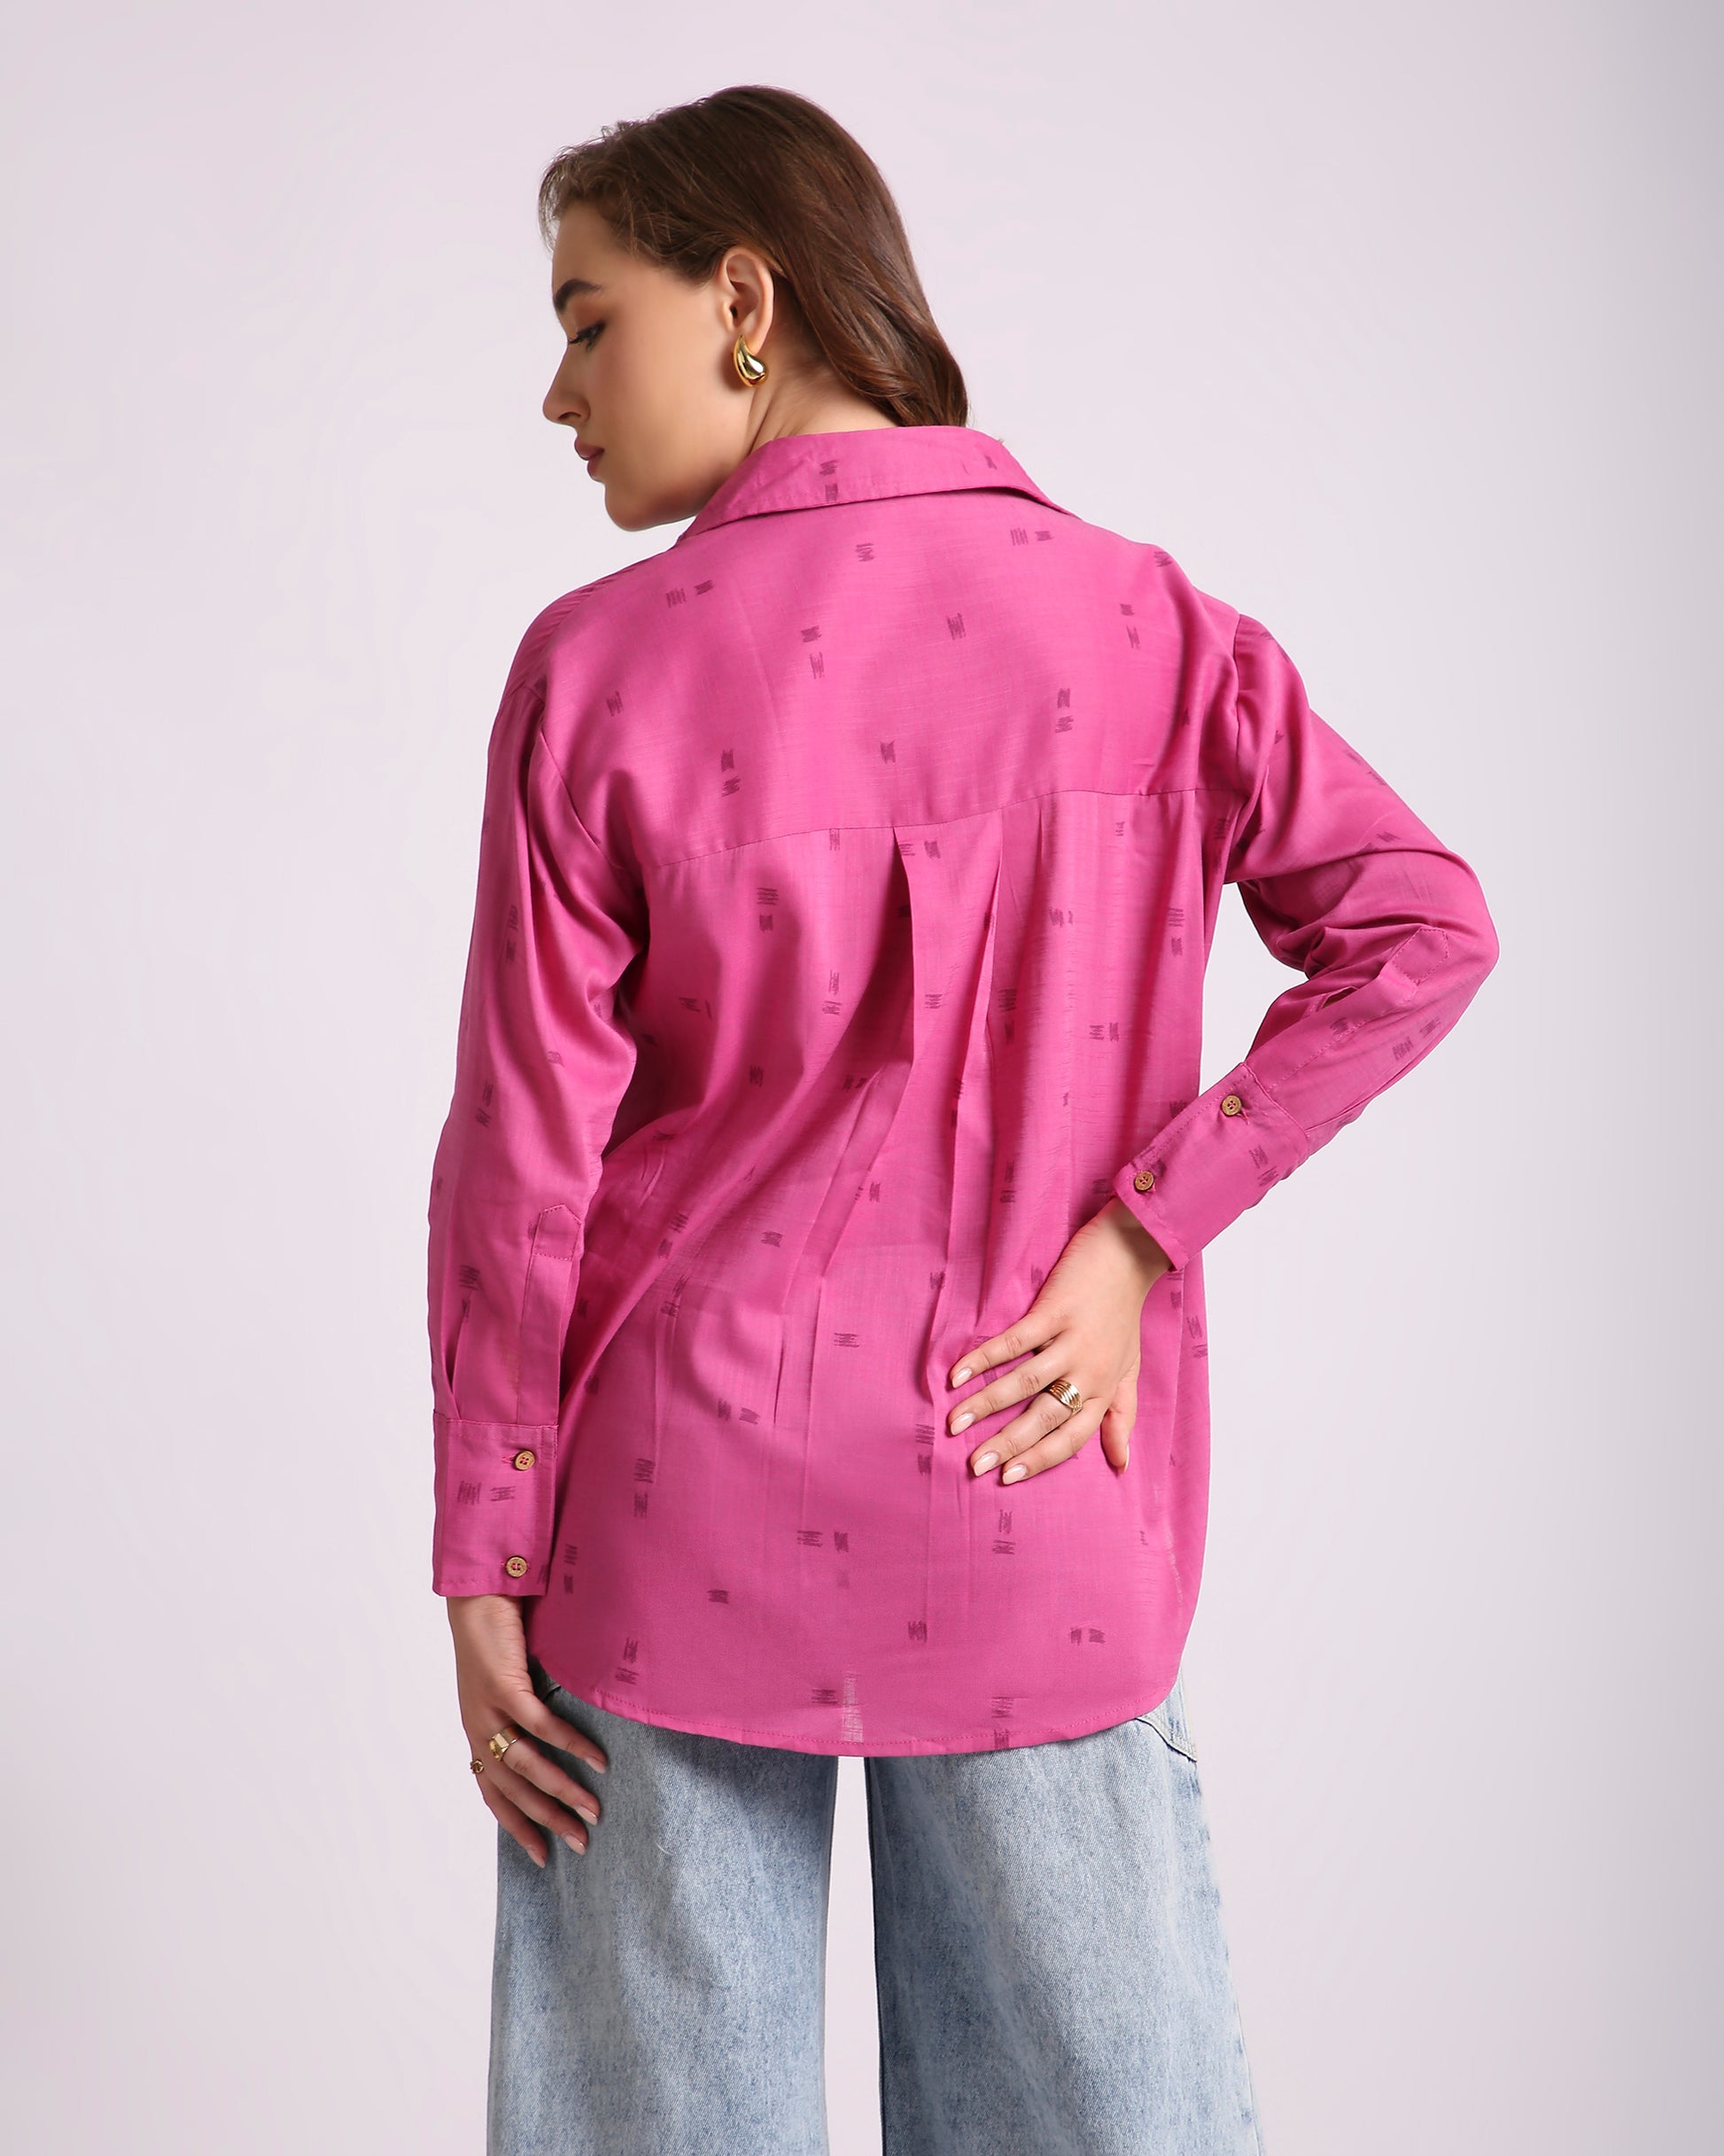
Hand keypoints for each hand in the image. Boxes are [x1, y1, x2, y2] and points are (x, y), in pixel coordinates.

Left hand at [449, 1593, 608, 1865]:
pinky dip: (569, 1745)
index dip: (518, 1828)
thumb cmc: (499, 1636)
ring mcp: (487, 1710)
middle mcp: (478, 1729)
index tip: (544, 1858)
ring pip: (526, 1766)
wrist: (479, 1593)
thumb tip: (561, 1744)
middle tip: (581, 1843)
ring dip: (562, 1791)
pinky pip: (539, 1726)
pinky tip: (595, 1758)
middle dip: (547, 1820)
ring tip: (593, 1809)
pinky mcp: (503, 1686)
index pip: (495, 1795)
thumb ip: (525, 1716)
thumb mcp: (508, 1685)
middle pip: (513, 1790)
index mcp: (478, 1733)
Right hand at [946, 1197, 1170, 1484]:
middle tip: (974, 1464)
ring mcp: (1072, 1341)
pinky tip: (958, 1374)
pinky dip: (985, 1358)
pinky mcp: (1055, 1311)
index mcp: (1103, 1390)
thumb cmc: (1123, 1315)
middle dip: (1007, 1444)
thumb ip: (1122, 1415)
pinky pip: (1016, 1341)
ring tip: (955, 1424)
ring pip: (1025, 1383)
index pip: (1071, 1438)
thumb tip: (1122, 1464)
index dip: (1039, 1460)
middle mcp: (1089, 1371)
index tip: (1007, 1478)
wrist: (1128, 1256)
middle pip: (1045, 1418)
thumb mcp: (1129, 1370)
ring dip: (987, 1405)